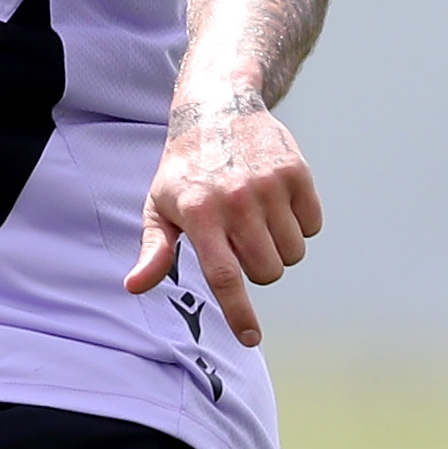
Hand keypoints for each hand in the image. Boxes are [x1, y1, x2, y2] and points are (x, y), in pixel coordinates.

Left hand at [129, 97, 321, 347]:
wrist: (219, 109)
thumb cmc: (185, 170)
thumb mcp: (160, 206)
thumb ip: (154, 250)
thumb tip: (135, 286)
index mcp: (199, 214)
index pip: (224, 276)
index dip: (239, 313)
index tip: (252, 339)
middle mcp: (235, 200)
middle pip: (266, 271)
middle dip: (257, 268)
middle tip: (240, 240)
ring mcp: (269, 185)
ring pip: (293, 253)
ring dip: (279, 248)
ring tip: (257, 219)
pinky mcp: (296, 173)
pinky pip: (312, 226)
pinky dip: (300, 224)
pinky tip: (276, 201)